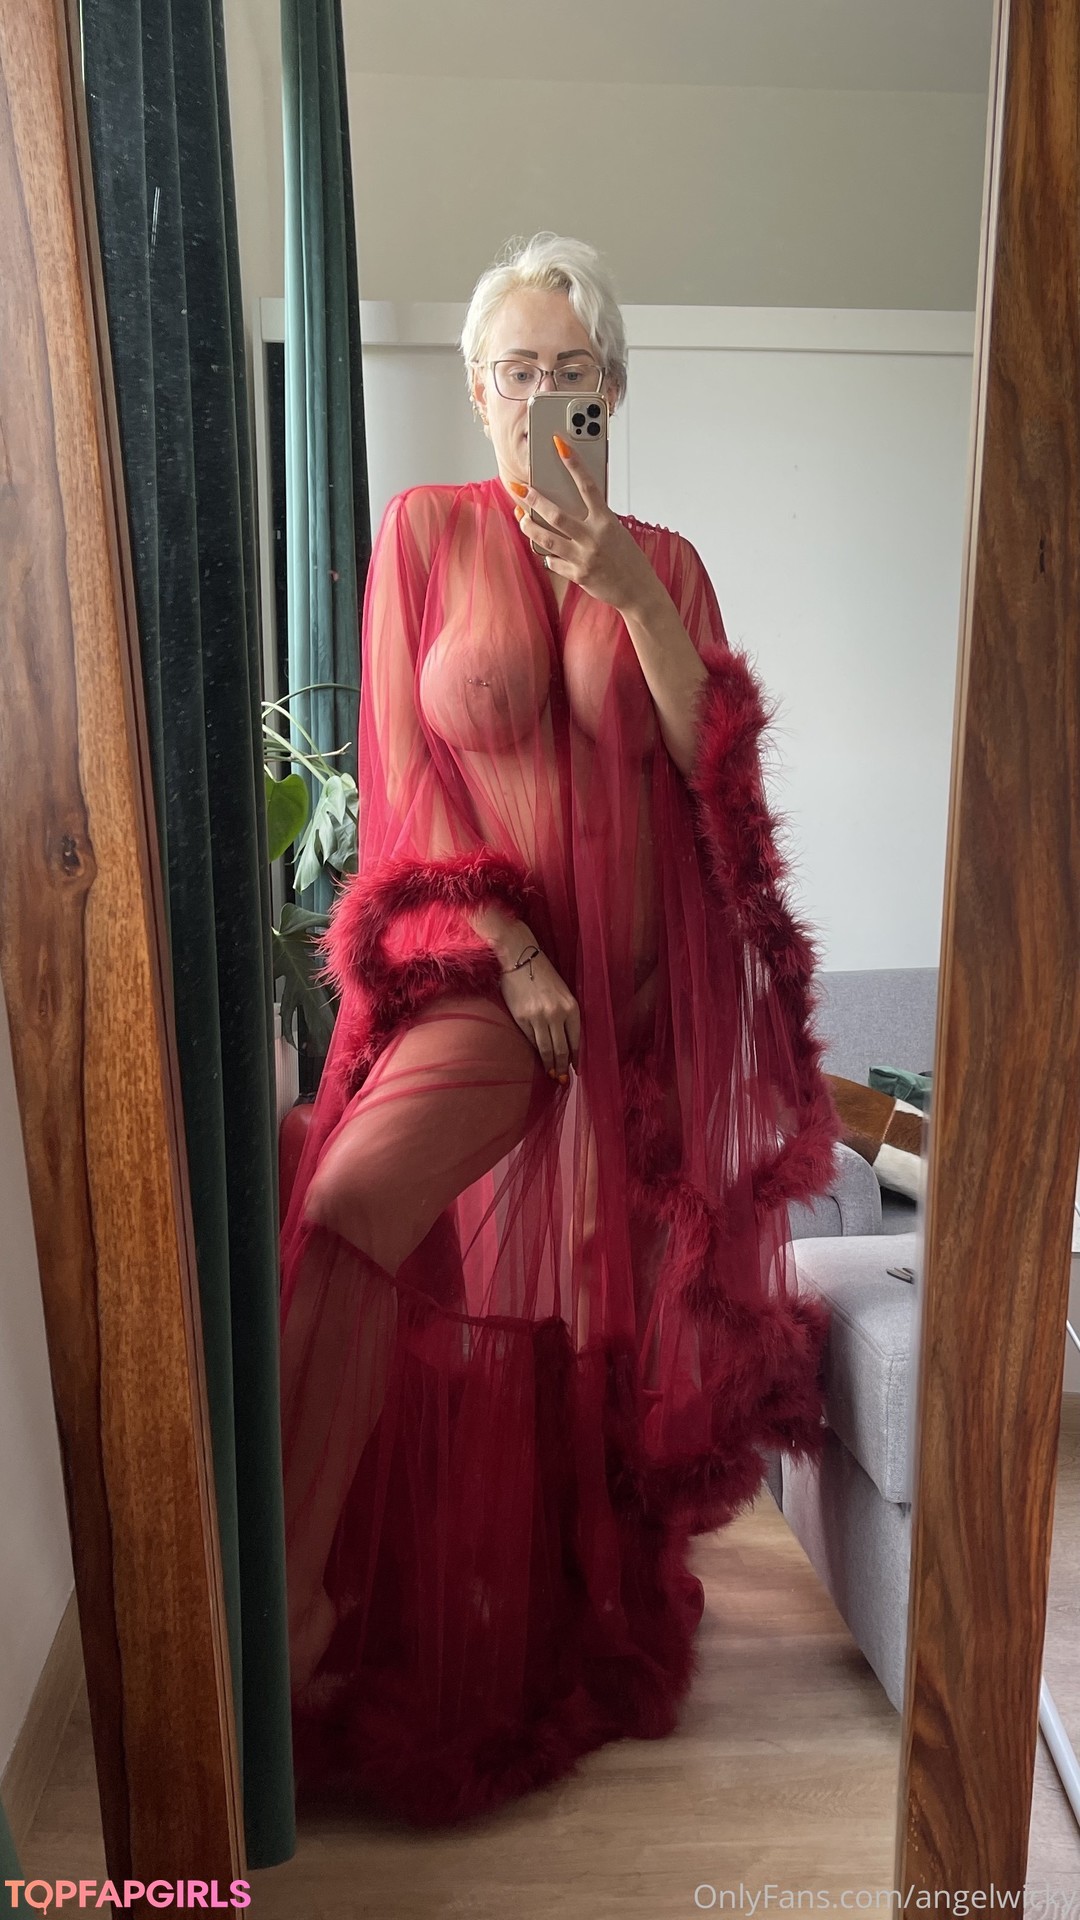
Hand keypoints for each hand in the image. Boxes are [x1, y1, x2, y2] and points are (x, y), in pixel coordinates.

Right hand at [498, 943, 580, 1082]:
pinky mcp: (521, 1018)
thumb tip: (566, 1042)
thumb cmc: (544, 975)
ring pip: (546, 1048)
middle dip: (563, 1066)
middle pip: (561, 1048)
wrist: (521, 958)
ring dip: (550, 1064)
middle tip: (563, 1079)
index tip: (576, 1070)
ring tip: (552, 1074)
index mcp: (571, 1007)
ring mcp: (538, 1017)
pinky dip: (536, 1051)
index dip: (576, 1058)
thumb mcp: (563, 993)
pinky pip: (531, 1040)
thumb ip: (566, 1016)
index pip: (576, 1040)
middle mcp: (556, 1014)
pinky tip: (538, 1058)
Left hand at [511, 437, 661, 616]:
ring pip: (545, 538)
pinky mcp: (577, 575)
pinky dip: (546, 554)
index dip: (573, 463)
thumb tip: (571, 505)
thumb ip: (595, 519)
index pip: (587, 486)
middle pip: (556, 514)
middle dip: (534, 499)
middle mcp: (594, 538)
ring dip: (528, 526)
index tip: (559, 445)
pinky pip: (552, 561)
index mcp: (606, 521)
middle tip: (520, 488)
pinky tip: (543, 549)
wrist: (638, 590)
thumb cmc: (627, 558)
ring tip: (521, 517)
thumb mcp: (616, 531)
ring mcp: (584, 557)